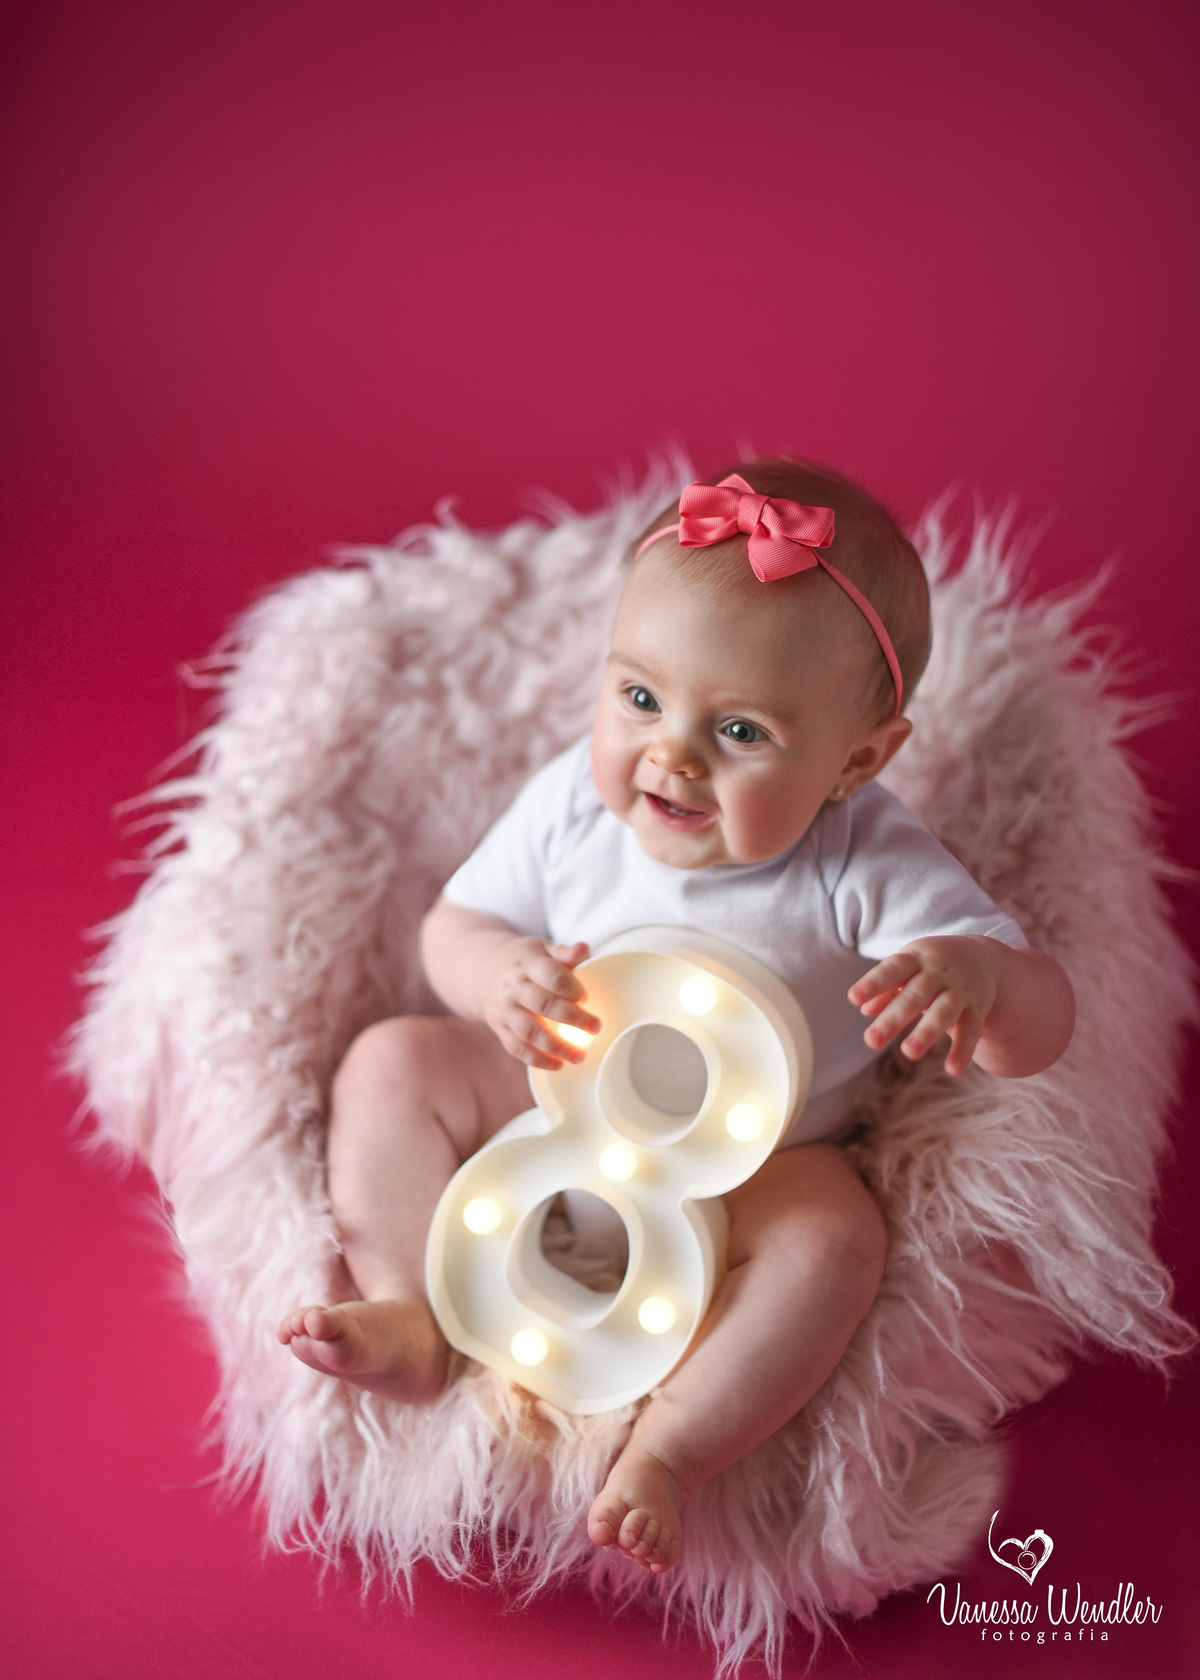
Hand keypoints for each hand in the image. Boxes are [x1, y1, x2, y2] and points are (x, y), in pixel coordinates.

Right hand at [482, 937, 599, 1069]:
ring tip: (580, 1056)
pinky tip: (558, 1065)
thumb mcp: (543, 949)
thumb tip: (584, 949)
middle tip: (595, 1027)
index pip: (551, 976)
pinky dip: (538, 1060)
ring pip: (529, 1031)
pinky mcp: (500, 1028)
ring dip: (556, 1047)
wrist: (485, 971)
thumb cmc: (525, 961)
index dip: (572, 988)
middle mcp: (514, 988)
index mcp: (528, 964)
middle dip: (572, 1018)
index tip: (586, 997)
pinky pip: (517, 1048)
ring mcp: (505, 1010)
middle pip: (543, 1004)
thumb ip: (565, 952)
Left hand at [848, 936, 999, 1076]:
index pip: (893, 969)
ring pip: (944, 1012)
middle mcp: (939, 973)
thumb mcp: (909, 966)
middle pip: (915, 996)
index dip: (874, 983)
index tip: (853, 997)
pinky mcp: (977, 1009)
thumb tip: (864, 1010)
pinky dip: (963, 1050)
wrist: (983, 958)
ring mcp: (960, 991)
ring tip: (908, 1052)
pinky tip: (952, 1069)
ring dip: (926, 1032)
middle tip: (871, 1041)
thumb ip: (887, 988)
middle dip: (893, 1018)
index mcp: (916, 958)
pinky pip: (971, 1030)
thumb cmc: (931, 966)